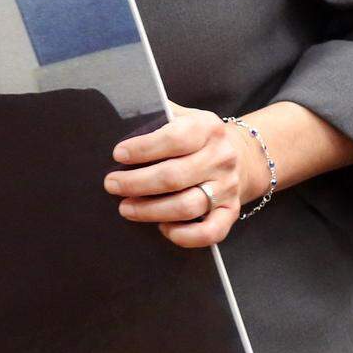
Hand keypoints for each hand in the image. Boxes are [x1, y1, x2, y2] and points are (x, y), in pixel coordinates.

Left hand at [104, 100, 264, 247]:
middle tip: (111, 185)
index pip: (174, 139)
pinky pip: (210, 232)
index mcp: (207, 128)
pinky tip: (162, 229)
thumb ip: (158, 117)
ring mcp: (228, 187)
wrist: (241, 154)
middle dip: (136, 183)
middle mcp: (221, 158)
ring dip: (151, 211)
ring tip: (126, 208)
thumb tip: (121, 126)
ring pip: (187, 206)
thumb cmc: (197, 137)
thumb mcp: (183, 116)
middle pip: (174, 176)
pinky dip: (185, 236)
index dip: (143, 148)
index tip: (118, 155)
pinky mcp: (230, 211)